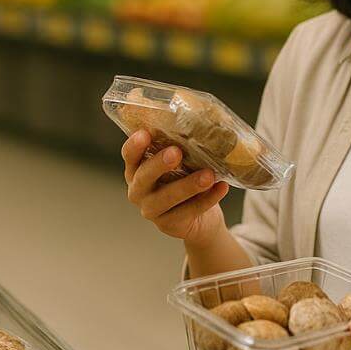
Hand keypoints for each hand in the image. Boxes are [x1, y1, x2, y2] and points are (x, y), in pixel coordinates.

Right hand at [122, 130, 229, 245]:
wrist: (200, 219)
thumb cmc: (186, 181)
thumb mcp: (180, 163)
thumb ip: (180, 148)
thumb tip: (198, 125)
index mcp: (136, 169)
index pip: (129, 155)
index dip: (134, 146)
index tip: (145, 133)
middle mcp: (138, 190)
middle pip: (144, 177)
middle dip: (159, 164)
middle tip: (176, 152)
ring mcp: (151, 210)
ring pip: (167, 198)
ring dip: (188, 185)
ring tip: (208, 175)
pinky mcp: (168, 225)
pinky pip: (188, 211)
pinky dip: (207, 199)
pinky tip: (221, 187)